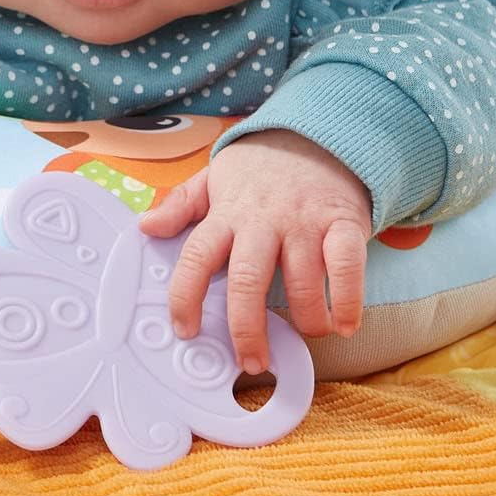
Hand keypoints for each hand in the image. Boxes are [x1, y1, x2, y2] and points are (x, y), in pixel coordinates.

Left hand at [136, 130, 370, 374]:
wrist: (317, 134)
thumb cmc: (261, 168)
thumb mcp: (215, 178)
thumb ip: (181, 205)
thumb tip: (145, 227)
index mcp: (227, 213)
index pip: (197, 256)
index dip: (186, 296)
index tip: (185, 329)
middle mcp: (263, 220)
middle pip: (248, 280)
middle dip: (247, 329)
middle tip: (252, 362)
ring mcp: (304, 222)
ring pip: (302, 282)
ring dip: (307, 319)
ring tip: (307, 334)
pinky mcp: (342, 222)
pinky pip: (347, 266)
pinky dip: (349, 301)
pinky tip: (345, 324)